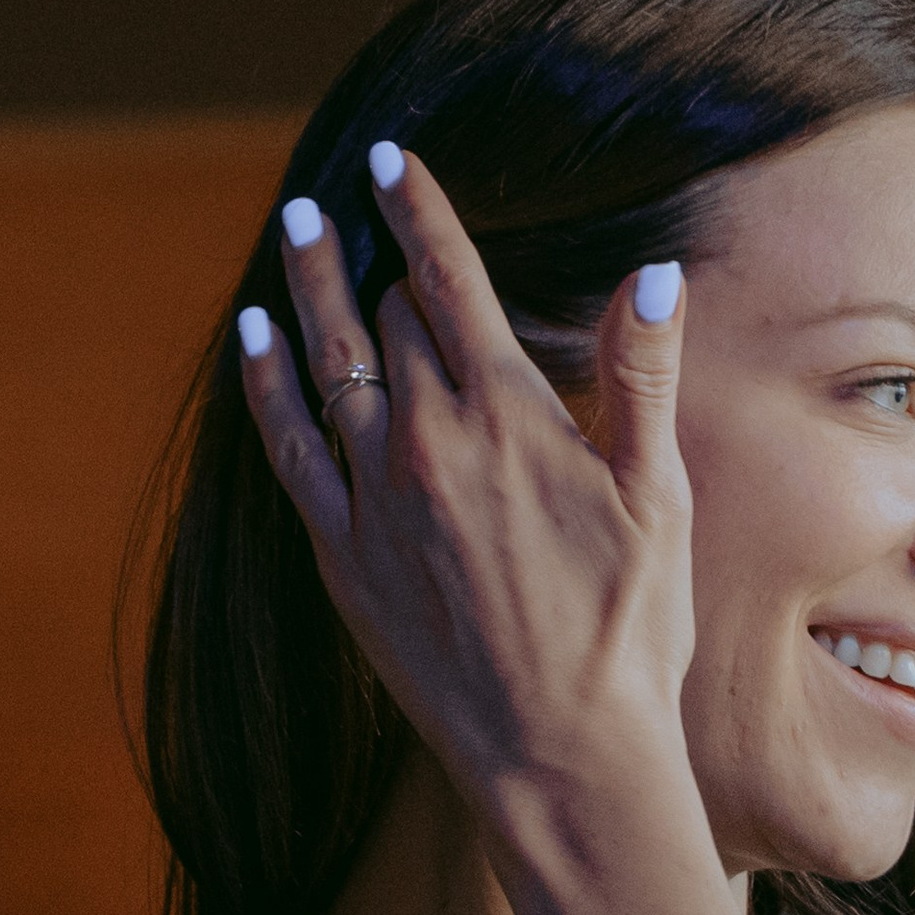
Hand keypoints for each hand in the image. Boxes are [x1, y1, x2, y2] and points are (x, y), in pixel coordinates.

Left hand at [237, 150, 699, 857]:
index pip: (449, 280)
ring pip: (327, 365)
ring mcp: (375, 499)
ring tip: (295, 233)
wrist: (562, 754)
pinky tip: (256, 341)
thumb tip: (651, 272)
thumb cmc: (630, 634)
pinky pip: (289, 448)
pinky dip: (268, 384)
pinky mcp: (344, 557)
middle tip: (350, 209)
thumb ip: (643, 377)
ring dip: (309, 292)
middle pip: (387, 318)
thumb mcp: (658, 498)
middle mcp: (427, 442)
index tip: (394, 161)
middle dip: (374, 258)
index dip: (419, 209)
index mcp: (507, 414)